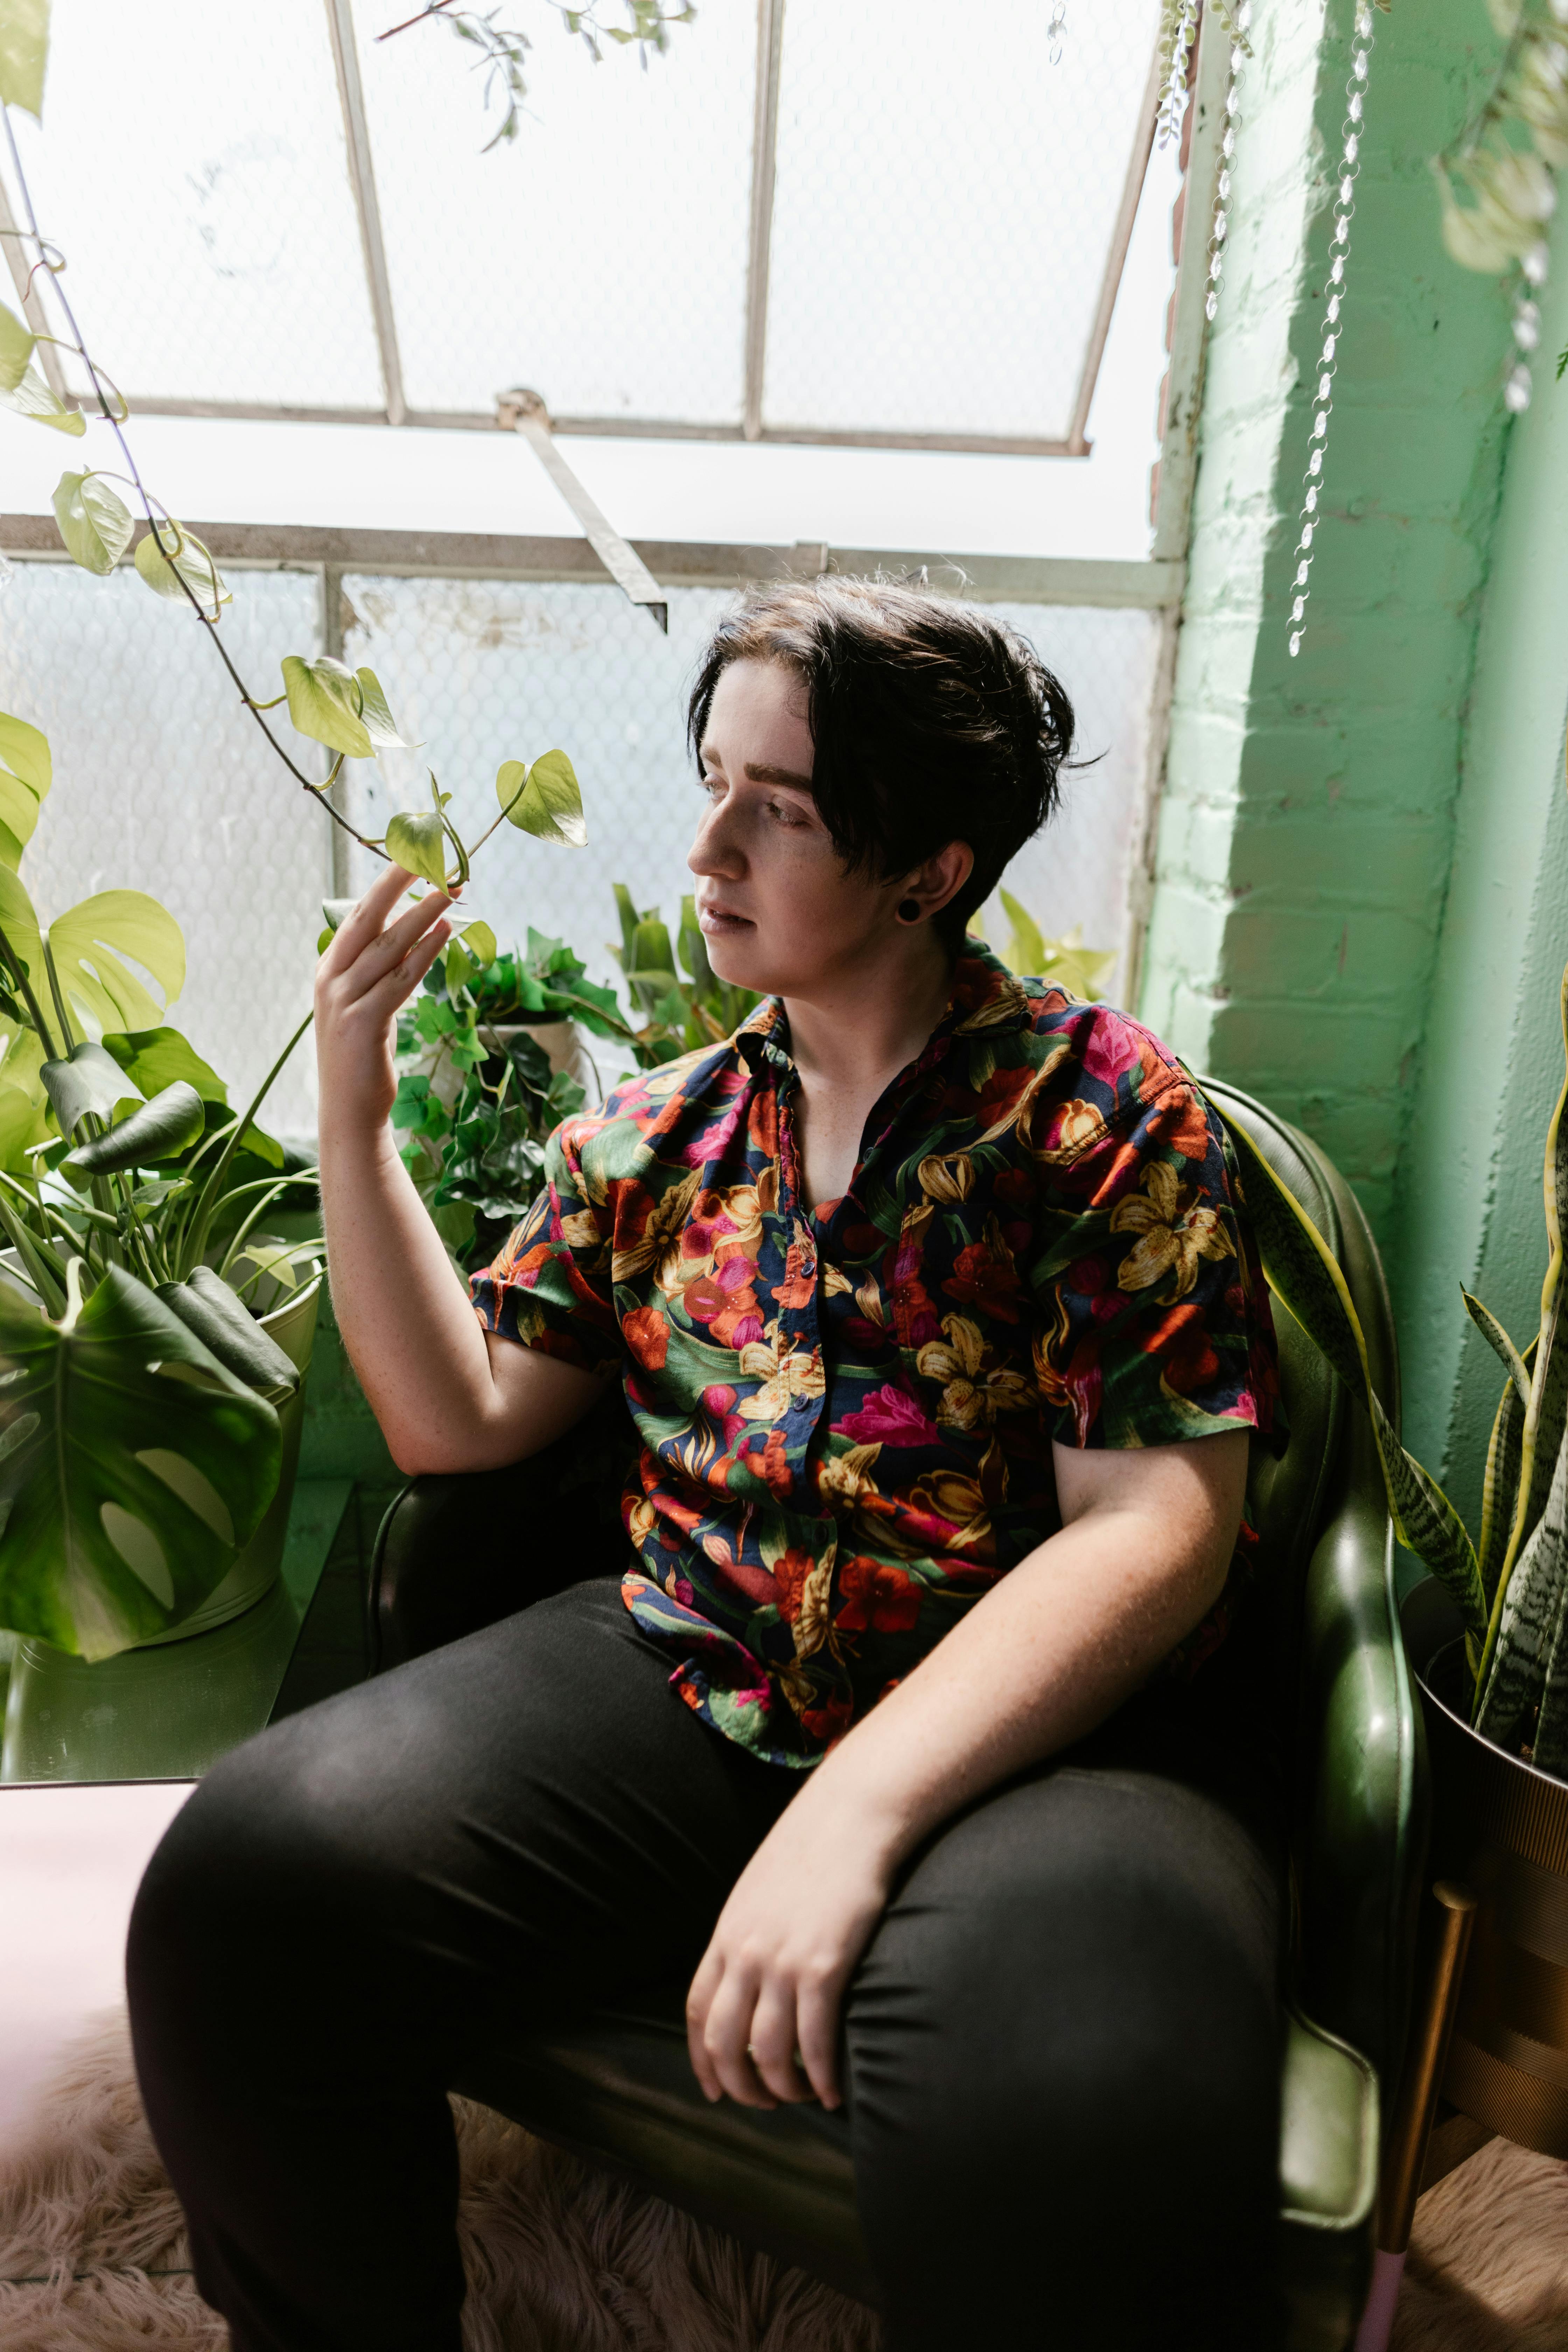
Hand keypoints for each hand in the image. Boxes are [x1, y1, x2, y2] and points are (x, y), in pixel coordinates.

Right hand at [314, 863, 453, 1134]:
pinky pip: (399, 980)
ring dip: (422, 914)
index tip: (410, 856)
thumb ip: (376, 974)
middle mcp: (330, 979)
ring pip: (387, 946)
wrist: (348, 1112)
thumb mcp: (363, 1006)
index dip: (383, 885)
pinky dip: (423, 953)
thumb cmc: (361, 1058)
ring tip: (451, 889)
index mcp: (328, 970)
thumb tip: (407, 940)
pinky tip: (445, 933)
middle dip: (396, 883)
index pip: (356, 916)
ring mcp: (342, 1001)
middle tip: (428, 855)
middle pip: (365, 918)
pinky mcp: (363, 1023)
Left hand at [685, 1791, 895, 2111]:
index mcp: (727, 1934)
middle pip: (724, 2043)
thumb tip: (752, 1976)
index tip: (714, 2089)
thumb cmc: (813, 1848)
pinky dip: (820, 2078)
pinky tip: (832, 2092)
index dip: (702, 2060)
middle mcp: (745, 1953)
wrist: (852, 1815)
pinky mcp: (823, 1966)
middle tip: (763, 2104)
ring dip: (782, 2089)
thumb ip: (749, 1933)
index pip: (698, 2012)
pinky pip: (814, 2042)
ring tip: (802, 2098)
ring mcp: (781, 1961)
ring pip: (767, 2052)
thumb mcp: (761, 1889)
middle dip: (739, 2087)